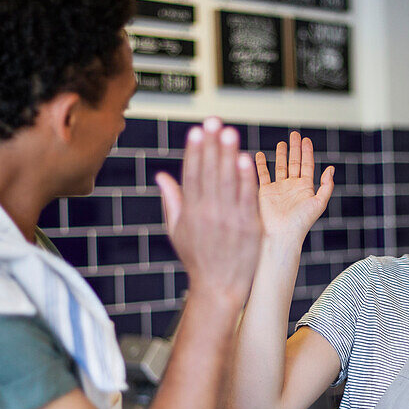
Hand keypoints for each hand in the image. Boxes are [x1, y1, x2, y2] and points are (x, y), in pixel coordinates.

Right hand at [153, 117, 261, 307]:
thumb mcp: (178, 231)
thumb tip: (161, 176)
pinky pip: (247, 198)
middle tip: (213, 121)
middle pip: (210, 173)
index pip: (192, 175)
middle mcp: (208, 213)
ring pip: (228, 182)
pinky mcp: (248, 227)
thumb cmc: (197, 259)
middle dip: (211, 146)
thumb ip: (172, 201)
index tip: (196, 131)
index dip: (194, 152)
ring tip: (229, 133)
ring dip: (228, 156)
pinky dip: (246, 179)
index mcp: (190, 212)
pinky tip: (245, 159)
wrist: (218, 287)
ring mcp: (229, 220)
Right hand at [255, 131, 334, 244]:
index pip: (307, 165)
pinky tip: (260, 154)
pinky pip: (263, 175)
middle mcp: (292, 187)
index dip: (307, 152)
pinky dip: (261, 165)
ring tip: (282, 143)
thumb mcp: (319, 203)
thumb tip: (331, 168)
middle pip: (294, 162)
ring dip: (281, 154)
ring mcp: (278, 189)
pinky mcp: (265, 192)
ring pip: (279, 167)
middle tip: (295, 134)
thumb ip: (326, 186)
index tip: (306, 139)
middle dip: (295, 148)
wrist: (281, 235)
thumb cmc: (301, 223)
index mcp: (305, 188)